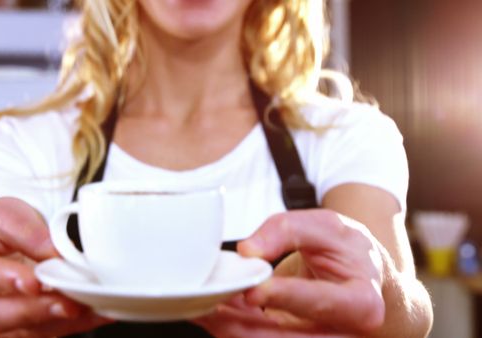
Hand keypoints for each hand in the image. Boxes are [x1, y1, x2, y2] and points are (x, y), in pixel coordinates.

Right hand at [0, 197, 110, 337]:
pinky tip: (97, 312)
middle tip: (68, 301)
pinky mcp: (8, 336)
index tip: (33, 281)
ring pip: (17, 332)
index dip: (2, 280)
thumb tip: (52, 255)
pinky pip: (41, 336)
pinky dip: (73, 325)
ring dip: (56, 321)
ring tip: (87, 306)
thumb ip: (24, 230)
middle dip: (34, 309)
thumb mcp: (4, 212)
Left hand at [194, 209, 385, 336]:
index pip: (320, 303)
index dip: (286, 297)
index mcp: (361, 303)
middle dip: (242, 323)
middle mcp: (341, 334)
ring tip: (201, 305)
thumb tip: (248, 251)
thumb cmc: (349, 252)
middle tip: (208, 302)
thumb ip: (289, 230)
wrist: (362, 278)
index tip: (254, 289)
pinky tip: (212, 308)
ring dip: (230, 326)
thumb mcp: (328, 226)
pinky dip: (232, 325)